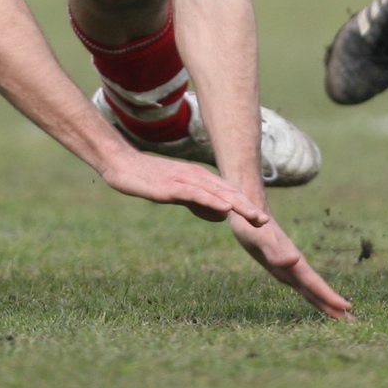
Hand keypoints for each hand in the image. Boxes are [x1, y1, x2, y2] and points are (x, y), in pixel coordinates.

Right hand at [98, 148, 267, 229]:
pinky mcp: (171, 187)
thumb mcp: (177, 194)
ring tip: (254, 217)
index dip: (245, 205)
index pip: (227, 192)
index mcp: (198, 178)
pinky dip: (212, 201)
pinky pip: (195, 194)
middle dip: (247, 206)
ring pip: (216, 193)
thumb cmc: (147, 179)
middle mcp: (195, 176)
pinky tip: (223, 208)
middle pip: (227, 192)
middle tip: (266, 222)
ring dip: (237, 205)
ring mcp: (183, 180)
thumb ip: (199, 203)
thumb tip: (221, 216)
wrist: (122, 165)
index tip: (262, 219)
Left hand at [231, 215, 354, 319]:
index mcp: (292, 261)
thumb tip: (294, 260)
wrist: (247, 207)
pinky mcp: (282, 267)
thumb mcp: (259, 239)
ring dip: (326, 302)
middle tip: (353, 321)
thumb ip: (275, 251)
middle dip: (333, 305)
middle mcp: (294, 266)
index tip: (347, 307)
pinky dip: (312, 296)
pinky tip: (317, 300)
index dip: (328, 296)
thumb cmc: (250, 224)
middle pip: (317, 289)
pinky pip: (302, 286)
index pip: (314, 283)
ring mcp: (289, 267)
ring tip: (341, 316)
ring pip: (311, 289)